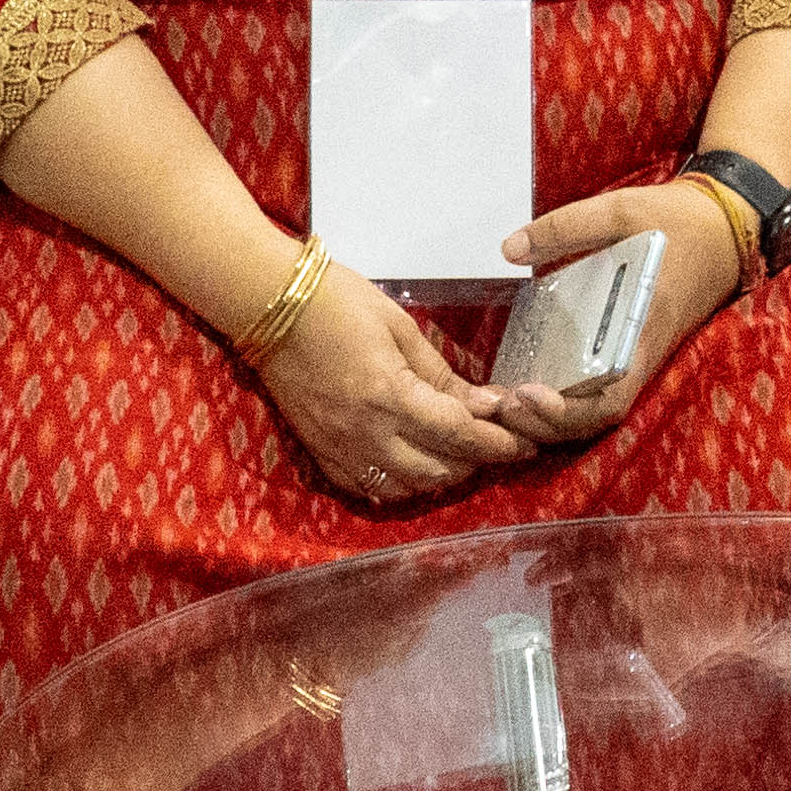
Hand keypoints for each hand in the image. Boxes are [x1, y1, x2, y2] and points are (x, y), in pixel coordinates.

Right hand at [257, 265, 533, 511]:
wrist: (265, 304)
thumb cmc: (337, 301)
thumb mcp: (399, 326)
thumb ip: (441, 374)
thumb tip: (485, 405)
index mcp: (389, 395)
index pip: (459, 435)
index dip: (498, 444)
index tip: (525, 443)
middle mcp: (365, 433)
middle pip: (437, 471)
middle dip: (474, 461)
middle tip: (494, 441)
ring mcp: (339, 448)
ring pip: (405, 488)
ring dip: (439, 476)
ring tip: (456, 452)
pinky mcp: (319, 453)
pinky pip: (367, 489)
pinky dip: (398, 484)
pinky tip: (411, 464)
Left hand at [482, 181, 749, 452]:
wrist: (729, 226)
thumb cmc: (678, 221)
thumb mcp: (622, 209)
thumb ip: (566, 227)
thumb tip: (510, 248)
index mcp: (645, 327)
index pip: (611, 396)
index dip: (568, 410)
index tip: (526, 395)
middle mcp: (644, 354)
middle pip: (597, 416)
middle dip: (546, 425)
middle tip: (496, 407)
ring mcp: (641, 357)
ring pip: (598, 411)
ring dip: (551, 421)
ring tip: (503, 406)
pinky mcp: (635, 350)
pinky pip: (601, 391)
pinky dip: (565, 403)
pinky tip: (528, 390)